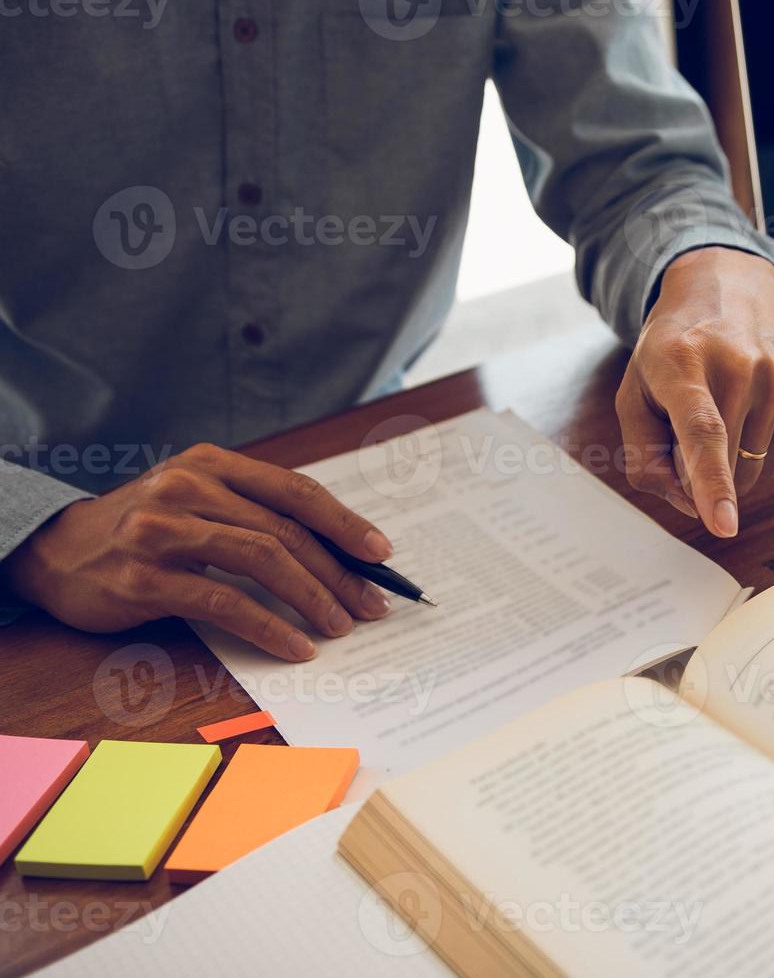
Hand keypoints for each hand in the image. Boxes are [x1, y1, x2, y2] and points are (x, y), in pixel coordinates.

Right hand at [0, 444, 395, 660]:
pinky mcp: (144, 577)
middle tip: (371, 605)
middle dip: (339, 572)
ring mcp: (162, 531)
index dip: (344, 522)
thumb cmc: (145, 531)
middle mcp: (187, 487)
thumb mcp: (197, 503)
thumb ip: (254, 515)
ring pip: (263, 560)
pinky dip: (270, 627)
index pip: (294, 490)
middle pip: (286, 530)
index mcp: (211, 464)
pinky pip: (225, 603)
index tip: (381, 553)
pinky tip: (296, 646)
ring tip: (341, 626)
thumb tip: (337, 553)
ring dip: (313, 598)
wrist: (55, 552)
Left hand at [616, 246, 773, 536]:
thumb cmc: (674, 344)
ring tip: (720, 410)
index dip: (712, 483)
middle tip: (686, 429)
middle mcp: (738, 366)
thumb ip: (644, 457)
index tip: (724, 524)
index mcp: (683, 363)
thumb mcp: (635, 390)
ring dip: (730, 464)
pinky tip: (745, 414)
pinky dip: (757, 454)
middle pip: (724, 464)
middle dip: (698, 472)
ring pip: (753, 468)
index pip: (702, 432)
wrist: (728, 282)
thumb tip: (689, 504)